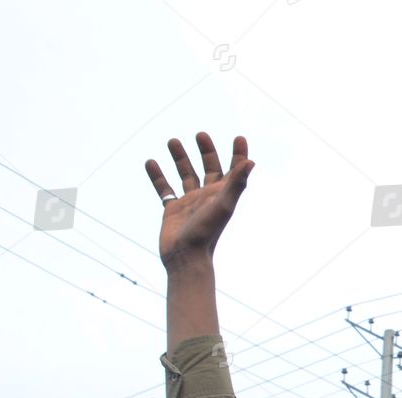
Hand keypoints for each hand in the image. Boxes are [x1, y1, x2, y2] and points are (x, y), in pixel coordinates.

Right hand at [145, 133, 253, 269]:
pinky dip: (158, 176)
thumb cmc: (207, 233)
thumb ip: (236, 184)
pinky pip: (164, 189)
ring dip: (181, 158)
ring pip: (186, 175)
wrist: (186, 257)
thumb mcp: (223, 205)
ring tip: (172, 140)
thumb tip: (251, 162)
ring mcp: (190, 203)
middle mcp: (208, 197)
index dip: (238, 154)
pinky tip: (150, 162)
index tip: (239, 138)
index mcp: (223, 195)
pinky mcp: (173, 210)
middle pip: (210, 169)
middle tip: (201, 135)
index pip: (234, 170)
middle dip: (207, 151)